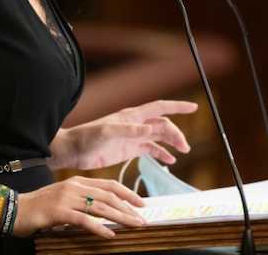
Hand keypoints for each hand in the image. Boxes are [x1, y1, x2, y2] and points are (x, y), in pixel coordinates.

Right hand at [13, 176, 144, 237]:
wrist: (15, 209)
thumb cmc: (39, 206)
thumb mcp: (63, 197)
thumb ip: (82, 199)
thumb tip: (104, 209)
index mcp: (77, 181)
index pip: (109, 185)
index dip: (127, 193)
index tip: (141, 203)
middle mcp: (74, 186)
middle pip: (109, 196)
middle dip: (128, 208)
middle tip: (142, 219)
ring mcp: (67, 198)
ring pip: (101, 207)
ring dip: (120, 218)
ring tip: (133, 226)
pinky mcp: (59, 212)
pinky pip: (84, 220)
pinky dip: (99, 228)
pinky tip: (110, 235)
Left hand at [51, 100, 197, 170]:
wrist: (74, 151)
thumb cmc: (87, 137)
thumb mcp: (107, 132)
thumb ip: (128, 130)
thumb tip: (149, 128)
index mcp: (132, 116)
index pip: (160, 107)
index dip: (177, 107)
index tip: (194, 108)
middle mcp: (135, 124)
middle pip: (163, 125)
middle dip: (176, 133)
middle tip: (185, 147)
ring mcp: (133, 137)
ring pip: (159, 137)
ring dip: (172, 143)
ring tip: (183, 151)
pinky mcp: (129, 149)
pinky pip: (150, 149)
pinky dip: (161, 153)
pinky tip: (170, 160)